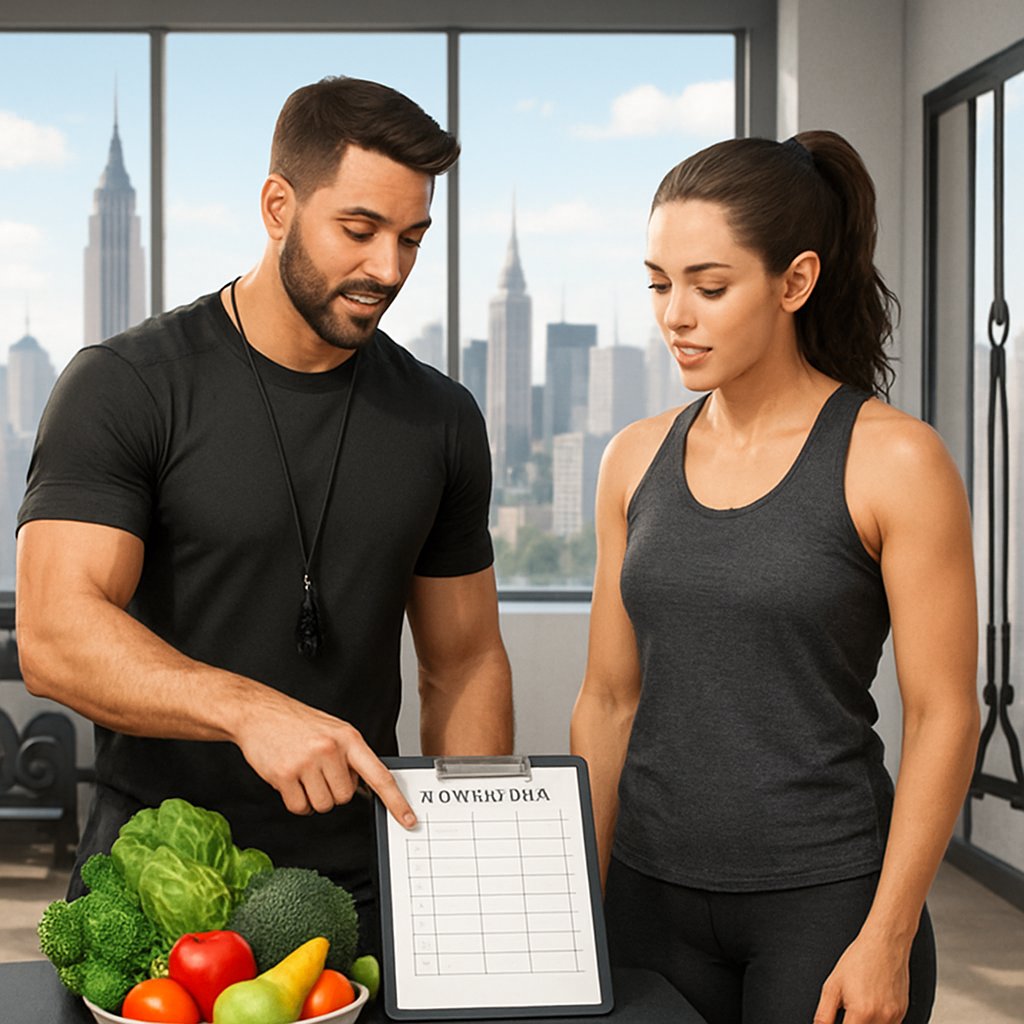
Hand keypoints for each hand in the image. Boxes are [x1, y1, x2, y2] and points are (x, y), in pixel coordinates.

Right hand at [232, 690, 416, 826]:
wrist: (260, 712)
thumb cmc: (298, 722)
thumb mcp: (334, 730)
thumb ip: (352, 756)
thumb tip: (369, 785)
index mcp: (349, 738)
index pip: (379, 775)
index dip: (396, 800)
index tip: (408, 818)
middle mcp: (331, 749)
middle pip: (345, 797)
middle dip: (333, 790)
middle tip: (320, 771)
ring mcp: (308, 762)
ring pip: (324, 805)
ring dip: (314, 797)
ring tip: (305, 773)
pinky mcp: (285, 775)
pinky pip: (300, 808)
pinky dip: (297, 802)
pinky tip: (291, 781)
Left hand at [812, 932, 909, 1023]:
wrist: (885, 944)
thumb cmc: (859, 960)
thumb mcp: (832, 985)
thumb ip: (824, 1014)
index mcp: (861, 1012)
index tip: (841, 1018)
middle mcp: (881, 1018)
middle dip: (853, 1022)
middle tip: (848, 1012)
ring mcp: (895, 1017)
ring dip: (865, 1023)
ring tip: (860, 1004)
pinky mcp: (902, 1013)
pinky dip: (878, 1022)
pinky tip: (871, 1007)